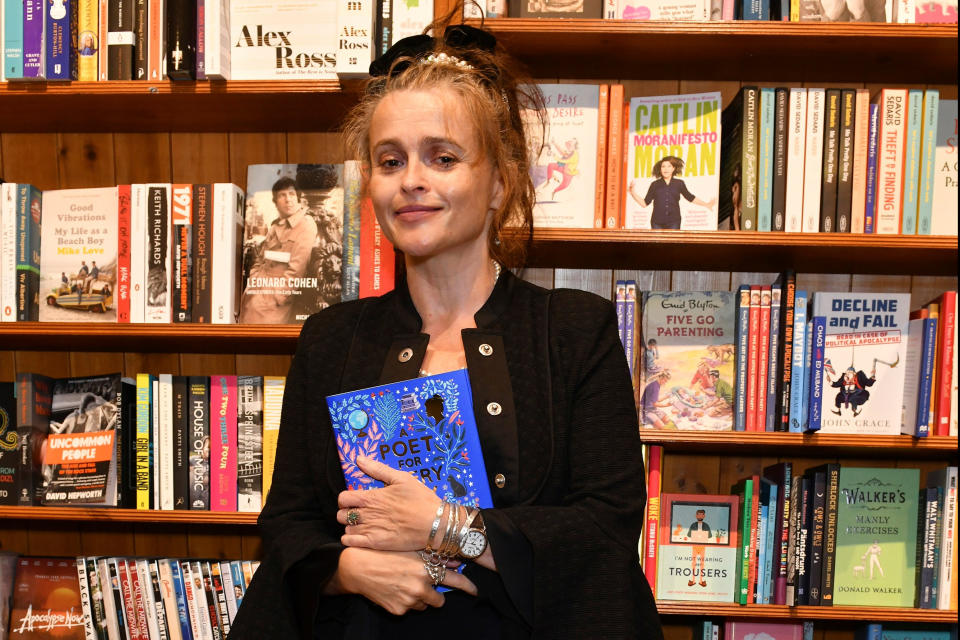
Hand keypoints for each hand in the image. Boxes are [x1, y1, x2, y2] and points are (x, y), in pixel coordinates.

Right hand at [334, 548, 476, 614]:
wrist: (358, 567)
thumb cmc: (385, 553)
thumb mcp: (411, 550)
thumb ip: (435, 556)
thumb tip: (456, 561)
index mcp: (426, 569)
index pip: (455, 580)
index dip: (467, 586)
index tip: (474, 590)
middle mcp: (420, 587)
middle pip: (439, 599)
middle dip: (435, 593)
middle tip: (424, 584)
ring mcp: (409, 601)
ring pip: (423, 605)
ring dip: (419, 598)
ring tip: (404, 583)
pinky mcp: (399, 610)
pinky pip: (408, 609)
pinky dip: (405, 602)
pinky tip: (395, 589)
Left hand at [337, 456, 441, 551]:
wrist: (436, 524)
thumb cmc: (421, 499)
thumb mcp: (402, 478)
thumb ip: (378, 469)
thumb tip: (359, 459)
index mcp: (372, 497)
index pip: (343, 498)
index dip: (345, 499)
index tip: (354, 500)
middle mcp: (368, 514)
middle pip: (341, 515)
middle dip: (346, 513)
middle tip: (357, 513)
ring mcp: (371, 530)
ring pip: (346, 529)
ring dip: (351, 526)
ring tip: (362, 525)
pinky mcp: (376, 544)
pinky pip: (351, 543)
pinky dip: (351, 540)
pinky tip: (360, 536)